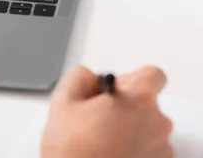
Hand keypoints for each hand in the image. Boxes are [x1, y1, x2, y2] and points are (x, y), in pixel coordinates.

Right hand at [41, 65, 173, 157]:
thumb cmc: (72, 151)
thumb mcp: (63, 99)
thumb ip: (81, 76)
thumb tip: (90, 77)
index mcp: (138, 101)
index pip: (153, 75)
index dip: (131, 79)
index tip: (113, 90)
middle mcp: (157, 124)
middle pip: (147, 102)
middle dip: (124, 105)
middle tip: (97, 117)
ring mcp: (161, 150)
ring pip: (147, 127)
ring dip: (128, 128)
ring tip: (100, 140)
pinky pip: (148, 149)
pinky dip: (132, 148)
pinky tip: (109, 153)